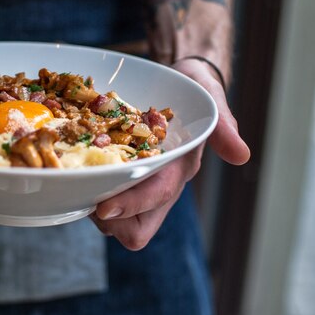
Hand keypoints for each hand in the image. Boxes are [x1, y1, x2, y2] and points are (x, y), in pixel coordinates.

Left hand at [91, 58, 249, 249]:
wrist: (175, 84)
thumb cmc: (193, 90)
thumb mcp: (210, 97)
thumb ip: (223, 125)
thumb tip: (241, 156)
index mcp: (178, 171)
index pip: (158, 198)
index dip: (133, 205)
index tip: (105, 207)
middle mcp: (156, 186)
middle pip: (134, 231)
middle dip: (111, 221)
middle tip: (91, 196)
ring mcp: (134, 186)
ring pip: (111, 223)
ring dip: (93, 206)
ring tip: (80, 176)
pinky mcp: (116, 179)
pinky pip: (97, 199)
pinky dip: (83, 192)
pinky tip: (72, 168)